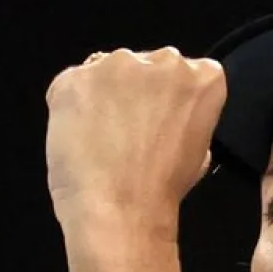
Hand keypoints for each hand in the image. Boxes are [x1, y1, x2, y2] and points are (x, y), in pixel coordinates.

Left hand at [45, 47, 225, 241]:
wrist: (119, 211)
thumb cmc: (161, 191)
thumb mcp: (198, 153)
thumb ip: (188, 119)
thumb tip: (169, 119)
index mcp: (202, 78)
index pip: (187, 73)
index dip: (168, 100)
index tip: (159, 122)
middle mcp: (164, 60)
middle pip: (146, 66)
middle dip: (136, 91)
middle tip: (128, 132)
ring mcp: (117, 64)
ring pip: (107, 72)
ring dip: (102, 96)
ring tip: (100, 139)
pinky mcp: (75, 76)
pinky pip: (70, 85)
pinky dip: (70, 107)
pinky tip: (78, 139)